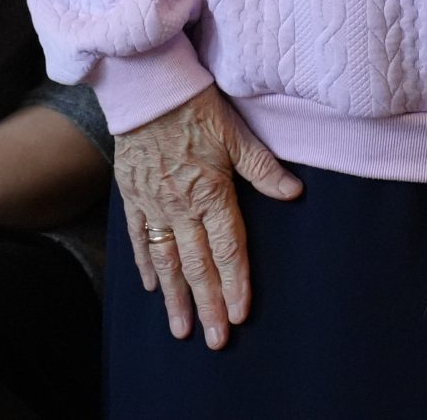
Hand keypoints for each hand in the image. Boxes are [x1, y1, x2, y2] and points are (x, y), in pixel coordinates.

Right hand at [115, 85, 302, 349]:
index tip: (240, 315)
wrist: (145, 85)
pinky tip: (153, 288)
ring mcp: (153, 203)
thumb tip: (294, 192)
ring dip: (176, 298)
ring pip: (167, 260)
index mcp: (211, 192)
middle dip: (208, 305)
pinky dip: (145, 265)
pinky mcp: (132, 195)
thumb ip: (263, 167)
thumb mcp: (236, 132)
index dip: (235, 284)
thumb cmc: (195, 104)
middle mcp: (181, 205)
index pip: (228, 249)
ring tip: (181, 330)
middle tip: (215, 341)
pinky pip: (138, 237)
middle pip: (198, 264)